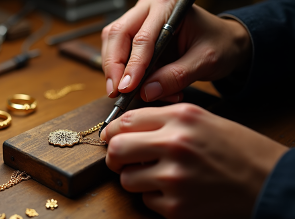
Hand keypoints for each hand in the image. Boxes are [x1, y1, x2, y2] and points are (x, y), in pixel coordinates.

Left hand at [100, 104, 287, 218]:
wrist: (271, 185)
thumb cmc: (238, 151)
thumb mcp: (204, 121)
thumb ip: (165, 121)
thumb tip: (125, 129)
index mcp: (181, 118)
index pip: (126, 121)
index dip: (112, 132)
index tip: (111, 139)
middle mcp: (175, 145)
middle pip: (117, 150)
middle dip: (114, 158)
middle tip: (122, 162)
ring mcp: (175, 178)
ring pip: (127, 180)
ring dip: (136, 180)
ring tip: (157, 178)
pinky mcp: (178, 208)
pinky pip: (146, 201)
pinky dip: (155, 198)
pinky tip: (176, 193)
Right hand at [102, 4, 251, 102]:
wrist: (224, 43)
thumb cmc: (219, 45)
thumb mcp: (205, 62)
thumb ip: (176, 76)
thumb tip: (147, 92)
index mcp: (170, 8)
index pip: (143, 38)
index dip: (133, 66)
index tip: (127, 88)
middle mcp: (150, 8)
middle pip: (118, 34)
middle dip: (114, 66)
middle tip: (116, 92)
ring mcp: (140, 19)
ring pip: (112, 41)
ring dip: (113, 69)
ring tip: (122, 91)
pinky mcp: (135, 33)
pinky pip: (118, 50)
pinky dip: (121, 71)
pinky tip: (134, 86)